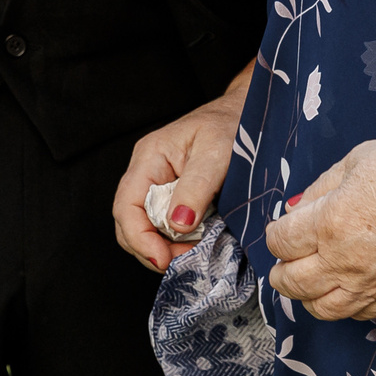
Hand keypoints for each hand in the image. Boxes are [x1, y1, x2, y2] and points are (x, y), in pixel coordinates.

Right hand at [113, 82, 246, 270]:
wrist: (249, 113)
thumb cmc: (233, 125)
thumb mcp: (217, 153)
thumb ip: (196, 188)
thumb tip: (177, 226)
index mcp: (149, 157)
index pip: (127, 206)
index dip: (140, 239)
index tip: (164, 260)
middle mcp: (147, 172)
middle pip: (130, 223)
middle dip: (151, 249)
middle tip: (185, 261)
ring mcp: (158, 185)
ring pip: (146, 228)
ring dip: (165, 247)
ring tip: (193, 253)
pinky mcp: (175, 196)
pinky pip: (165, 225)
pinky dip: (176, 241)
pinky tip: (196, 243)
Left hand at [263, 137, 375, 321]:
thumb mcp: (356, 160)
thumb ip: (320, 188)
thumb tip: (296, 210)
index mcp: (329, 223)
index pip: (280, 243)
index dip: (275, 234)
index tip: (283, 227)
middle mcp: (344, 261)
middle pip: (291, 283)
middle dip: (281, 270)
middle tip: (286, 259)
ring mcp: (371, 284)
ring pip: (320, 309)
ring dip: (306, 296)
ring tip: (309, 279)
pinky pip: (357, 315)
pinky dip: (341, 305)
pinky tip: (343, 288)